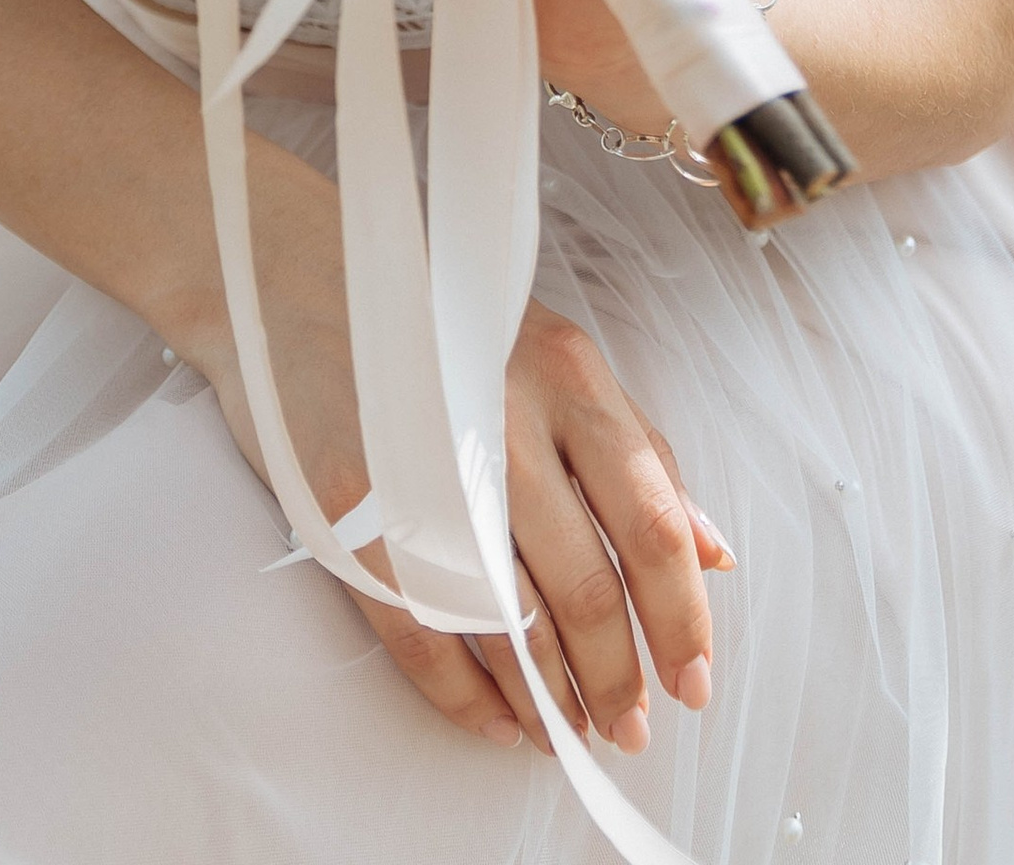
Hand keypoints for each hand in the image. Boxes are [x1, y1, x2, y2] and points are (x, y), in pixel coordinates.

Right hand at [194, 139, 732, 756]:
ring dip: (548, 699)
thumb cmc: (446, 325)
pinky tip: (494, 722)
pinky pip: (421, 632)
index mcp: (569, 379)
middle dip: (615, 676)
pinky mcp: (352, 509)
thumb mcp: (559, 359)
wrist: (301, 276)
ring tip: (569, 736)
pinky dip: (463, 694)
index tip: (693, 683)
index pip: (648, 520)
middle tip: (630, 730)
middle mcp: (504, 423)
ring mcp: (423, 469)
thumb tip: (712, 553)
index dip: (681, 616)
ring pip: (507, 623)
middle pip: (583, 585)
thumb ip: (640, 453)